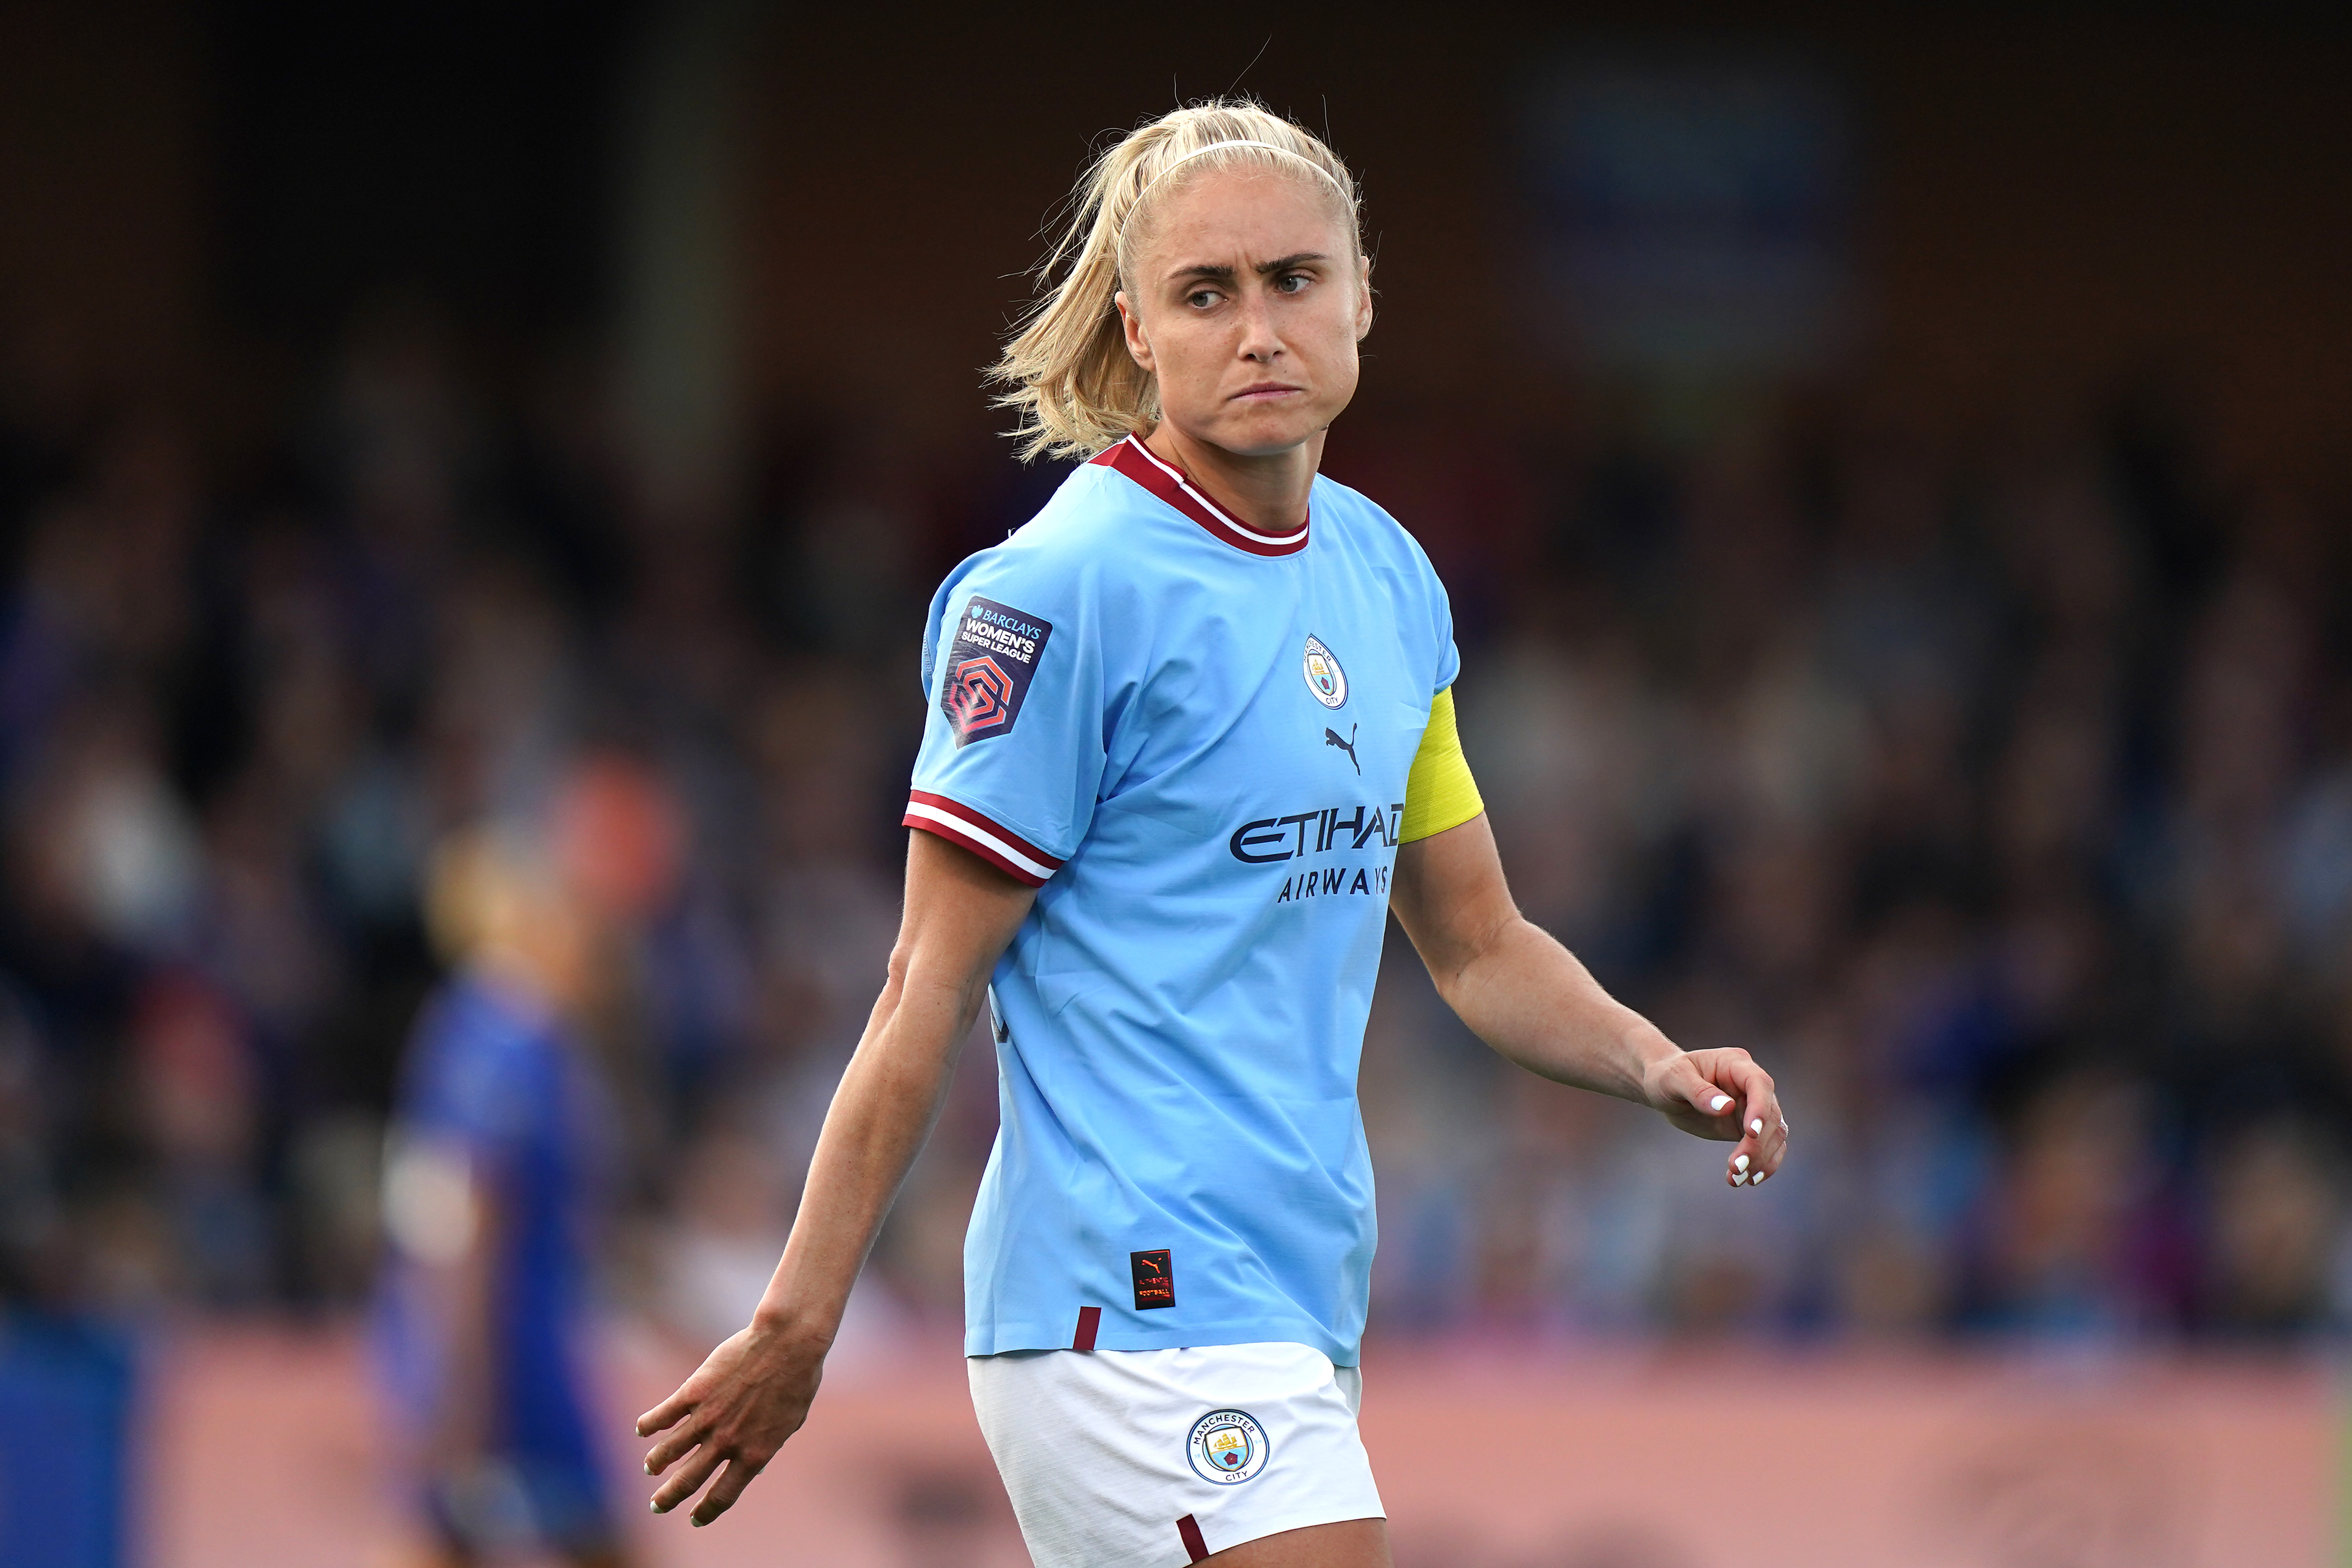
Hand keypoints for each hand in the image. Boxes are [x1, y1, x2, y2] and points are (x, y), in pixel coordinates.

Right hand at [637, 1317, 826, 1525]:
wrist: (787, 1343)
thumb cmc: (797, 1379)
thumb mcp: (789, 1423)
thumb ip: (766, 1446)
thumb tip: (754, 1468)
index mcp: (754, 1455)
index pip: (724, 1495)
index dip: (706, 1511)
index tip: (694, 1518)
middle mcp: (727, 1442)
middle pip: (688, 1481)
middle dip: (669, 1498)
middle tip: (656, 1506)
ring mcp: (707, 1418)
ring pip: (669, 1452)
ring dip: (656, 1464)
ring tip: (650, 1468)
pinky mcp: (693, 1392)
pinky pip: (663, 1416)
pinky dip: (649, 1425)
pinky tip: (641, 1430)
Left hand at [1642, 1046, 1787, 1188]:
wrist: (1664, 1089)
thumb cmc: (1666, 1077)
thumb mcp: (1673, 1079)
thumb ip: (1698, 1091)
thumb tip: (1726, 1107)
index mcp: (1735, 1063)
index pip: (1759, 1084)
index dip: (1760, 1108)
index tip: (1750, 1133)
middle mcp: (1750, 1085)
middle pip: (1770, 1115)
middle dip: (1757, 1144)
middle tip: (1735, 1167)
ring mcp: (1753, 1107)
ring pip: (1775, 1134)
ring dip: (1761, 1159)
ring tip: (1736, 1179)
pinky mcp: (1749, 1127)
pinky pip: (1767, 1147)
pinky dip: (1762, 1163)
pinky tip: (1747, 1180)